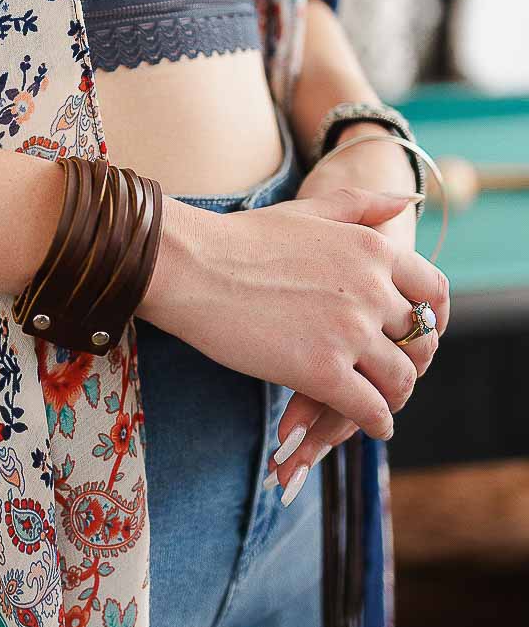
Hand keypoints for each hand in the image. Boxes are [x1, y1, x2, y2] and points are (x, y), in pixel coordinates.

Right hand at [264, 126, 445, 493]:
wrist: (192, 267)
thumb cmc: (241, 238)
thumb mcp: (309, 209)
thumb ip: (362, 204)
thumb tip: (406, 201)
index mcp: (373, 250)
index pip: (433, 292)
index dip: (434, 320)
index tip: (420, 336)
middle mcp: (371, 291)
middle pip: (419, 340)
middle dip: (413, 362)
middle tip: (395, 376)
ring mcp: (348, 332)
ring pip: (400, 379)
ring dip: (395, 397)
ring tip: (382, 404)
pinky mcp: (321, 371)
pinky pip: (369, 408)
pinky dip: (376, 423)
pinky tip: (372, 426)